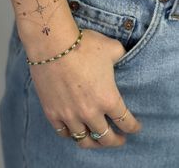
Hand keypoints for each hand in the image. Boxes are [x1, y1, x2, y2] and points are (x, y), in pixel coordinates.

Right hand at [28, 28, 141, 148]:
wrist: (52, 44)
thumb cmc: (83, 45)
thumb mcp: (111, 48)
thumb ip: (121, 56)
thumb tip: (122, 57)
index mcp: (108, 99)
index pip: (126, 122)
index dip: (133, 127)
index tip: (135, 128)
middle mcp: (90, 112)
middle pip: (106, 138)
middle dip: (116, 141)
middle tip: (118, 139)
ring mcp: (69, 114)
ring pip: (84, 140)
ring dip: (93, 142)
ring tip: (96, 139)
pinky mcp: (52, 112)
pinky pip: (63, 132)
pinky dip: (71, 133)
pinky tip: (74, 130)